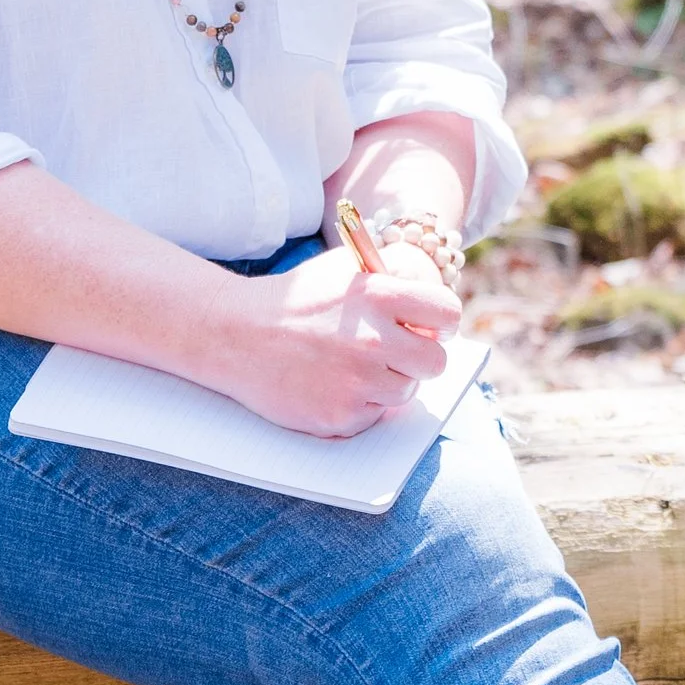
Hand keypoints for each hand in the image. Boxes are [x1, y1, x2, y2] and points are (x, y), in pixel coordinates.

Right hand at [222, 241, 462, 438]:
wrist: (237, 335)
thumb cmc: (297, 300)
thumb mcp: (345, 269)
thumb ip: (395, 276)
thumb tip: (437, 306)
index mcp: (379, 295)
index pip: (447, 313)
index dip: (440, 321)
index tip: (430, 326)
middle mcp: (373, 340)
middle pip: (436, 362)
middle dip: (421, 358)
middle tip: (398, 352)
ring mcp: (357, 382)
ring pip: (406, 391)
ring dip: (388, 382)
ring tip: (352, 365)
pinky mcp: (341, 415)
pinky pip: (375, 415)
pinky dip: (360, 404)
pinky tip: (332, 383)